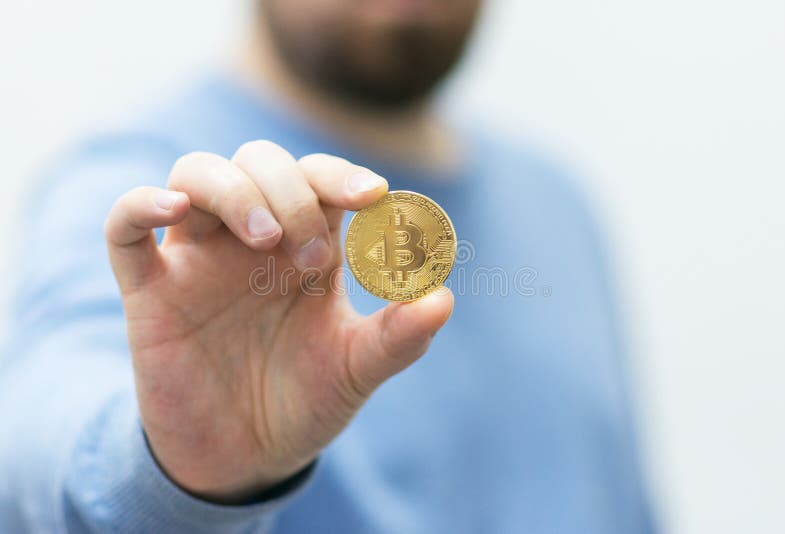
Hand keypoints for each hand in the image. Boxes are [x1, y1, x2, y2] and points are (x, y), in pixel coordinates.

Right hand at [104, 141, 453, 501]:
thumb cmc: (304, 401)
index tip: (375, 196)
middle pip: (261, 162)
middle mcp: (252, 240)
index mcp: (307, 246)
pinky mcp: (150, 290)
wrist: (245, 455)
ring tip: (265, 239)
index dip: (343, 176)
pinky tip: (172, 208)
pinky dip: (140, 205)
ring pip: (198, 174)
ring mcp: (197, 258)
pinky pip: (125, 227)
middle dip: (293, 192)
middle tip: (312, 257)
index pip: (320, 180)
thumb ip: (398, 337)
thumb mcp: (355, 370)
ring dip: (235, 190)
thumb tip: (442, 298)